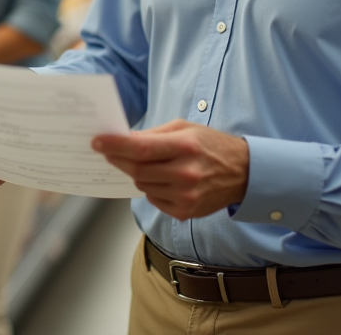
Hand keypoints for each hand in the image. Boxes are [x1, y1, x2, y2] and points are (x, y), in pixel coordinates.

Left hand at [93, 119, 249, 220]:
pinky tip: (165, 179)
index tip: (98, 142)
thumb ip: (153, 135)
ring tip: (153, 164)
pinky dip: (152, 188)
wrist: (243, 173)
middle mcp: (186, 174)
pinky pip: (153, 199)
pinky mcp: (185, 212)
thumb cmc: (210, 146)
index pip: (141, 149)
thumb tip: (123, 140)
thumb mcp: (185, 129)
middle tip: (108, 151)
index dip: (116, 146)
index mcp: (186, 147)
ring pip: (142, 185)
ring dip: (139, 173)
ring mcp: (185, 196)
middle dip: (119, 159)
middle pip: (137, 169)